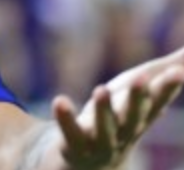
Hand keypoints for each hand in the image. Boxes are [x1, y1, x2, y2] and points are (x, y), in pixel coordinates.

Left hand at [52, 47, 183, 168]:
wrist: (91, 165)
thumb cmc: (118, 119)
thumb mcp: (140, 96)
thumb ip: (164, 75)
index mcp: (140, 117)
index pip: (157, 102)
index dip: (167, 89)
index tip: (176, 71)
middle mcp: (125, 131)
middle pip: (134, 116)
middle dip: (138, 98)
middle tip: (141, 77)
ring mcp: (101, 142)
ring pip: (105, 128)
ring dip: (104, 110)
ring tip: (101, 89)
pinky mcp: (75, 145)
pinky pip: (71, 133)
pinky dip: (66, 119)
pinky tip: (60, 101)